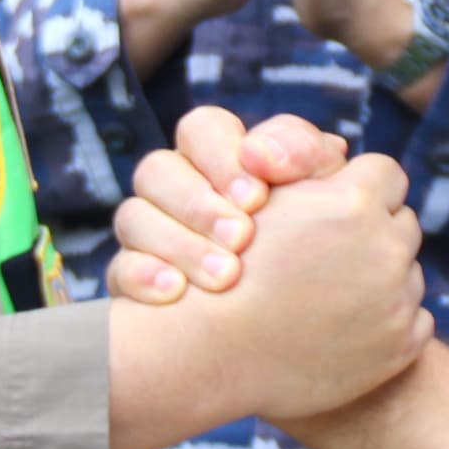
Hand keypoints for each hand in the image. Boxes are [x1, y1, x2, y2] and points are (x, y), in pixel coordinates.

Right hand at [104, 152, 429, 447]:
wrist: (212, 353)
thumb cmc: (228, 266)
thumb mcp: (263, 196)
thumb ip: (308, 166)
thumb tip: (343, 151)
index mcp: (355, 201)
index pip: (387, 174)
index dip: (360, 188)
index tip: (336, 208)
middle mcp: (386, 249)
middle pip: (402, 223)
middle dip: (375, 232)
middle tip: (330, 254)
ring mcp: (398, 301)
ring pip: (409, 274)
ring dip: (381, 279)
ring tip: (329, 295)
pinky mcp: (401, 346)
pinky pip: (414, 321)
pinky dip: (387, 325)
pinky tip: (342, 327)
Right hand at [111, 106, 349, 300]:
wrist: (307, 319)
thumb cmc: (318, 241)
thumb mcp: (328, 193)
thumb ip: (307, 157)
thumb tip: (271, 150)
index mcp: (219, 155)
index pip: (202, 129)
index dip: (223, 156)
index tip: (258, 196)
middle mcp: (176, 187)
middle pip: (158, 169)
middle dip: (201, 204)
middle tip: (243, 238)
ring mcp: (149, 231)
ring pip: (134, 216)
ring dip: (180, 243)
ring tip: (225, 276)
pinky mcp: (134, 277)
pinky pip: (120, 268)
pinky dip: (145, 276)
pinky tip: (176, 292)